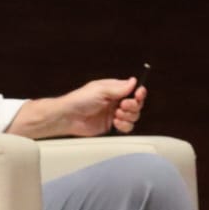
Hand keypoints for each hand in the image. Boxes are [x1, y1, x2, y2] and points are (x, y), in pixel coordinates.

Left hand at [8, 78, 144, 139]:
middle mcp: (115, 101)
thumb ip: (119, 88)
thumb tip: (133, 81)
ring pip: (133, 117)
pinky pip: (126, 127)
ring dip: (128, 116)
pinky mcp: (111, 126)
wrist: (69, 117)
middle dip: (133, 105)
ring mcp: (114, 114)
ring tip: (117, 114)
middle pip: (136, 104)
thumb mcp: (100, 90)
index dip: (139, 93)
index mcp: (113, 90)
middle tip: (123, 105)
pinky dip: (124, 126)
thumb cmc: (79, 100)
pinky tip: (115, 122)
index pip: (133, 90)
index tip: (139, 94)